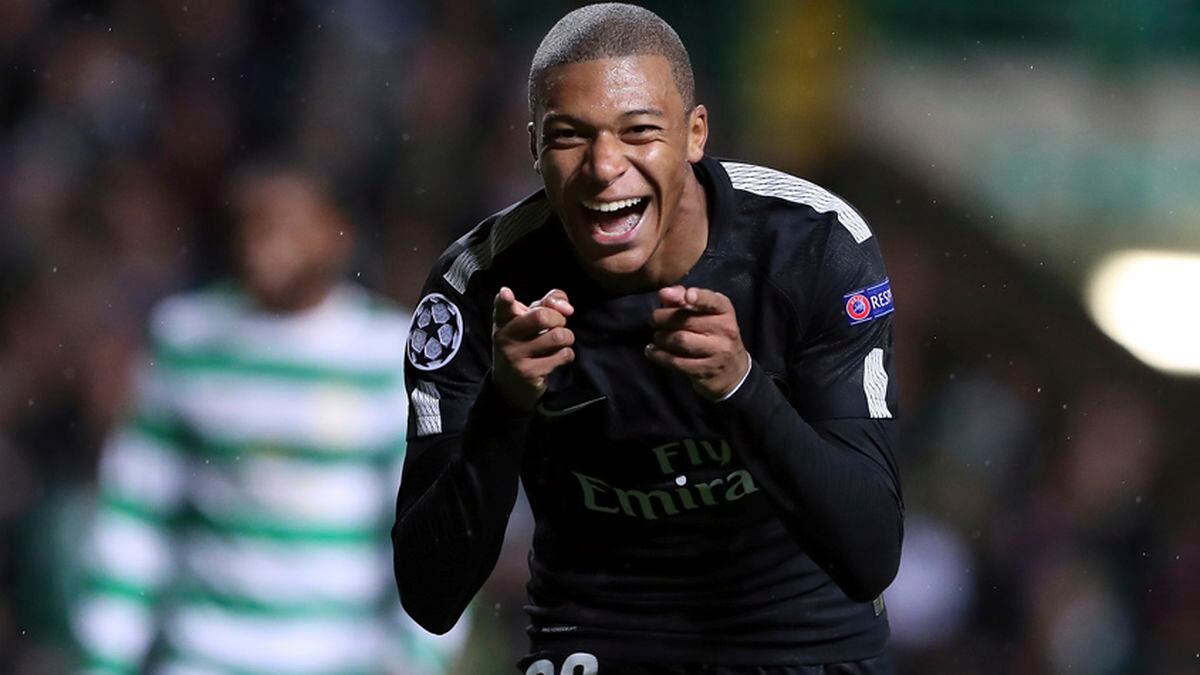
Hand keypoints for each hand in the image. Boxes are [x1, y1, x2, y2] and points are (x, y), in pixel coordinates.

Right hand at [491, 287, 575, 410]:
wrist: (511, 384)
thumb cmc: (525, 343)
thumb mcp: (529, 319)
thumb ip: (549, 302)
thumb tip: (567, 308)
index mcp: (503, 320)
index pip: (503, 306)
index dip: (505, 299)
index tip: (506, 293)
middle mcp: (505, 337)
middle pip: (541, 316)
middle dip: (559, 318)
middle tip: (557, 325)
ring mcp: (515, 356)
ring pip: (557, 336)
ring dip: (567, 337)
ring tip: (559, 342)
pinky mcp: (528, 373)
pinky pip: (562, 355)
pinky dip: (566, 354)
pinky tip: (556, 358)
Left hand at [646, 285, 749, 399]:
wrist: (732, 369)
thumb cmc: (712, 334)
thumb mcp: (704, 313)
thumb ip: (682, 299)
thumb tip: (664, 293)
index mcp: (724, 311)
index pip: (713, 302)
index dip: (700, 298)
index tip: (688, 296)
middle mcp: (725, 330)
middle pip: (687, 321)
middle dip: (663, 318)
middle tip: (654, 320)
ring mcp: (717, 352)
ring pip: (681, 340)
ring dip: (661, 337)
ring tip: (657, 336)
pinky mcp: (705, 370)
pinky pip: (677, 361)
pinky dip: (659, 355)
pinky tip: (652, 351)